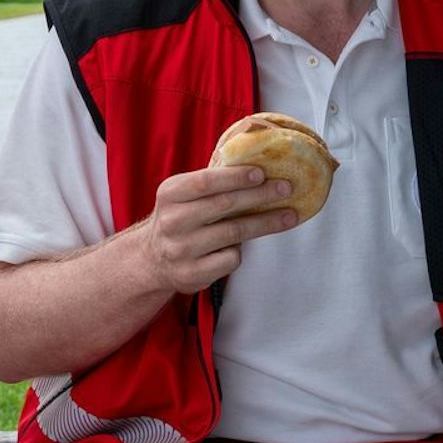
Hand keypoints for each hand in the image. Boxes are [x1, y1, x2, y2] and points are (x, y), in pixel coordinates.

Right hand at [137, 165, 299, 296]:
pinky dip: (239, 251)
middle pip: (224, 205)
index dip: (235, 177)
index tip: (262, 173)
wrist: (153, 259)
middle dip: (261, 196)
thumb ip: (211, 183)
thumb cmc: (180, 219)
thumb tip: (259, 169)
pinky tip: (236, 247)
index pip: (205, 182)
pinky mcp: (192, 273)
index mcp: (170, 194)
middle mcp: (172, 221)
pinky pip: (230, 259)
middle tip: (287, 189)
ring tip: (289, 215)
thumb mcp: (183, 195)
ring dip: (266, 223)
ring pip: (234, 233)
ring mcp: (181, 249)